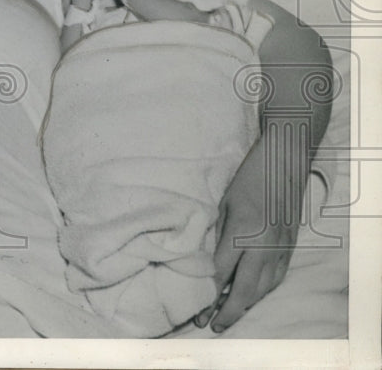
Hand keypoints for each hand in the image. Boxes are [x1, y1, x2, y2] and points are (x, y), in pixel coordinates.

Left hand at [193, 136, 296, 331]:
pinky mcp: (291, 247)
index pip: (221, 272)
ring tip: (227, 317)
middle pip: (245, 289)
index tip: (195, 309)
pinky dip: (262, 293)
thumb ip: (217, 235)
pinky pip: (276, 279)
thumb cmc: (248, 177)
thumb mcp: (224, 203)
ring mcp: (281, 248)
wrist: (285, 162)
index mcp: (243, 232)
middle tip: (210, 325)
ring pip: (264, 289)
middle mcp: (264, 245)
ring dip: (245, 306)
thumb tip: (204, 262)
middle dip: (227, 311)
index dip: (208, 294)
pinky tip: (250, 298)